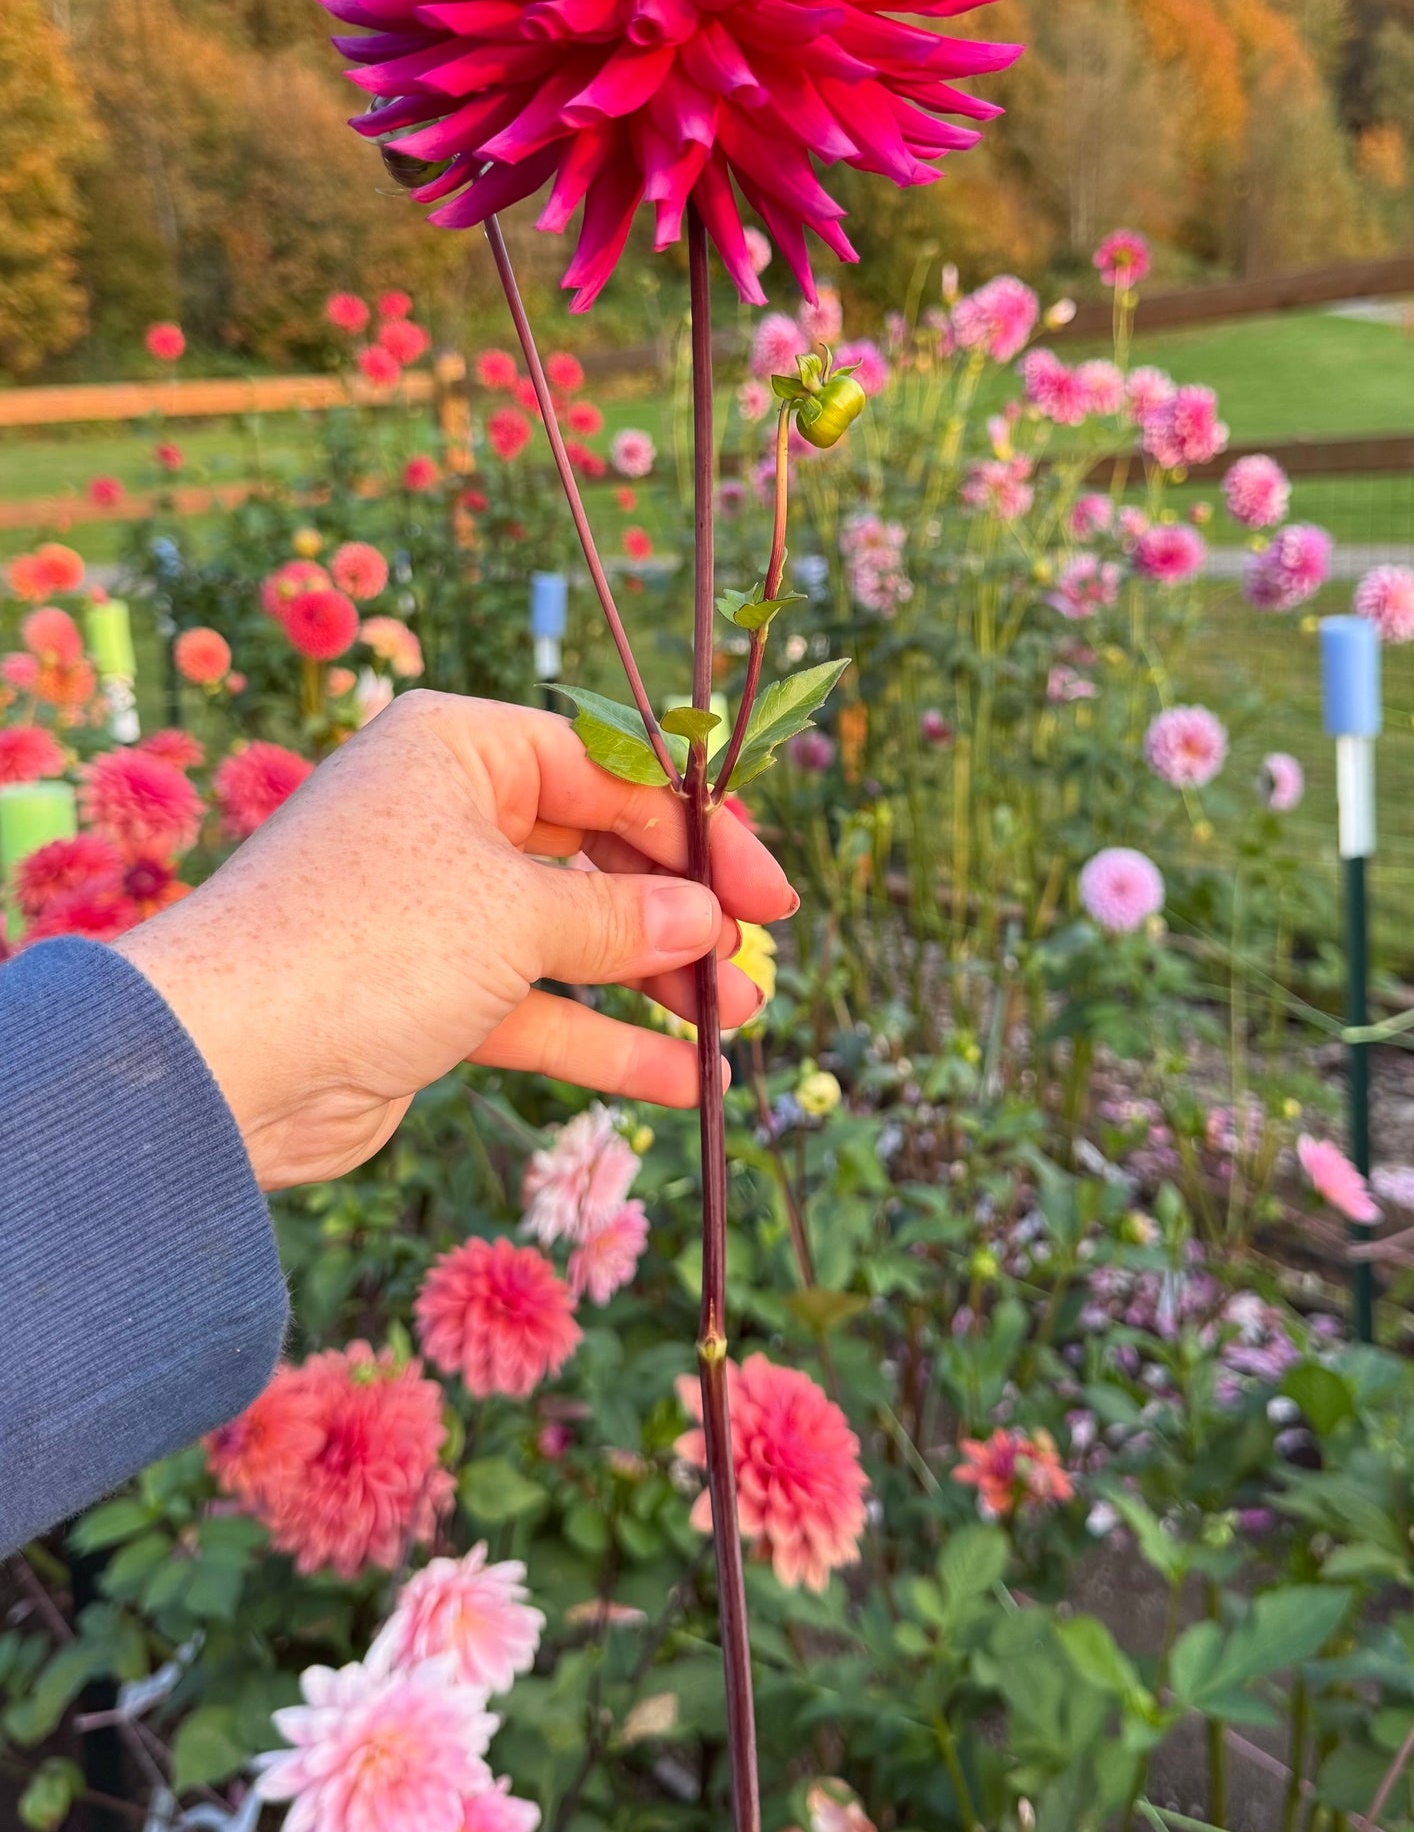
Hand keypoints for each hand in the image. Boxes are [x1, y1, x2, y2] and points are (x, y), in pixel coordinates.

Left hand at [117, 691, 795, 1189]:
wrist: (226, 1062)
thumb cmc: (370, 943)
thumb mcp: (517, 915)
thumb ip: (623, 919)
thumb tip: (705, 923)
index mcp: (457, 749)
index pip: (609, 769)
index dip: (699, 829)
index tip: (769, 893)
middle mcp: (444, 815)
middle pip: (596, 852)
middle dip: (680, 912)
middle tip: (756, 966)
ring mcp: (435, 911)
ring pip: (573, 937)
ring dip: (656, 981)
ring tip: (739, 1022)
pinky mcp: (427, 997)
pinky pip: (539, 1009)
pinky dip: (605, 1042)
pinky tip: (683, 1082)